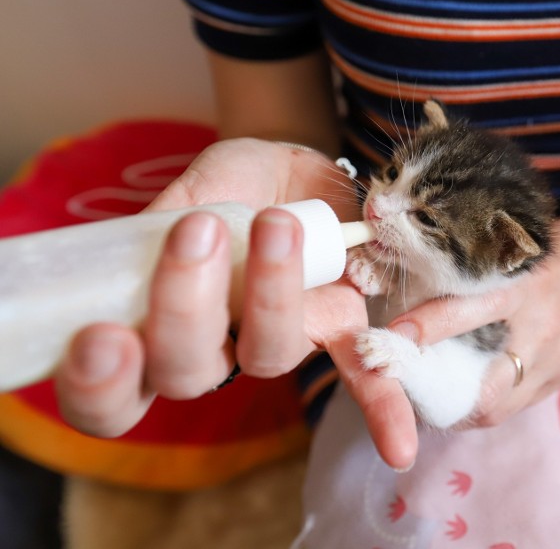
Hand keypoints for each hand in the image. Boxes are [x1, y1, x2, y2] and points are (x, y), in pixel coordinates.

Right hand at [53, 138, 416, 469]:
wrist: (292, 171)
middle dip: (187, 310)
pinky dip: (382, 403)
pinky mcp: (338, 322)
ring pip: (269, 352)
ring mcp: (279, 339)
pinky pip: (361, 371)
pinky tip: (399, 449)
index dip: (99, 384)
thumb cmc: (232, 186)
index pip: (113, 387)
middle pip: (188, 369)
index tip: (99, 340)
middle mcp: (216, 347)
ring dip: (274, 293)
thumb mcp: (191, 187)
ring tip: (277, 225)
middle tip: (195, 236)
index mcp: (160, 322)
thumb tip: (155, 243)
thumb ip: (168, 220)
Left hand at [386, 218, 559, 426]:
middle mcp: (540, 328)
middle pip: (484, 385)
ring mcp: (556, 359)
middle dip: (438, 396)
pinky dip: (487, 405)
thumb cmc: (543, 249)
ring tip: (428, 400)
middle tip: (402, 391)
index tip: (390, 339)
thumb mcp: (506, 248)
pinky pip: (518, 404)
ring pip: (499, 407)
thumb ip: (466, 273)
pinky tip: (464, 395)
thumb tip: (407, 288)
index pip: (465, 312)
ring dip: (459, 409)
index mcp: (520, 286)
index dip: (425, 330)